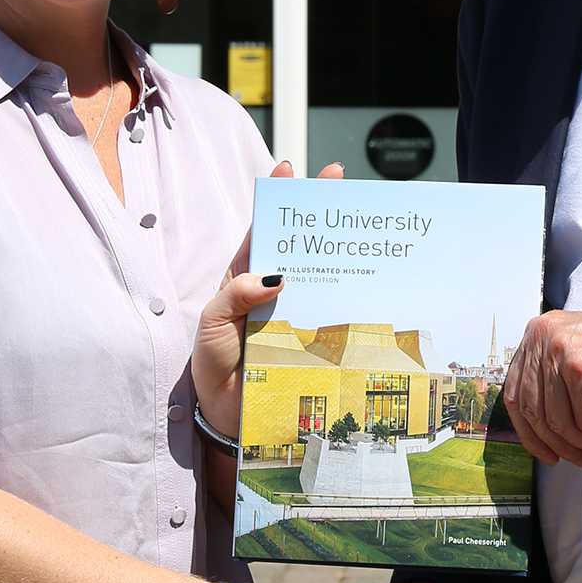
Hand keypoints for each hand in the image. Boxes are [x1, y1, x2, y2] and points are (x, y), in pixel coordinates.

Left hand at [191, 158, 343, 437]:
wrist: (226, 414)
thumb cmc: (213, 364)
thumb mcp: (213, 325)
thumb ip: (235, 297)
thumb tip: (274, 275)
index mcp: (244, 280)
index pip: (262, 233)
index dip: (276, 200)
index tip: (289, 168)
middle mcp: (273, 291)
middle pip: (299, 244)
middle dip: (319, 211)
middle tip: (339, 179)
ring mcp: (295, 312)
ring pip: (321, 273)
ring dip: (341, 250)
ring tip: (362, 223)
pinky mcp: (311, 337)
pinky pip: (332, 311)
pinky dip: (351, 294)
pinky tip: (369, 280)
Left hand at [504, 302, 581, 468]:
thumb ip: (553, 376)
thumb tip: (537, 428)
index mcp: (538, 333)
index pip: (515, 396)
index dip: (530, 434)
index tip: (548, 454)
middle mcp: (545, 339)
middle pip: (537, 415)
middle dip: (564, 447)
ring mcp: (564, 354)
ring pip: (564, 425)